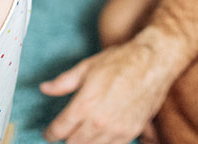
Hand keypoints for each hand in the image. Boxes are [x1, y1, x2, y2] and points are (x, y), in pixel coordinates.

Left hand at [40, 40, 176, 143]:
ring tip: (82, 133)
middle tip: (66, 132)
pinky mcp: (130, 132)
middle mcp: (99, 121)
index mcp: (85, 104)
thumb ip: (63, 82)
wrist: (153, 63)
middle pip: (73, 143)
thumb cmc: (120, 61)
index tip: (49, 132)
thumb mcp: (87, 67)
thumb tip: (44, 88)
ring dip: (83, 142)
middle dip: (66, 138)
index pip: (59, 130)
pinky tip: (100, 134)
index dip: (50, 133)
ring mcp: (116, 129)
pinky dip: (102, 142)